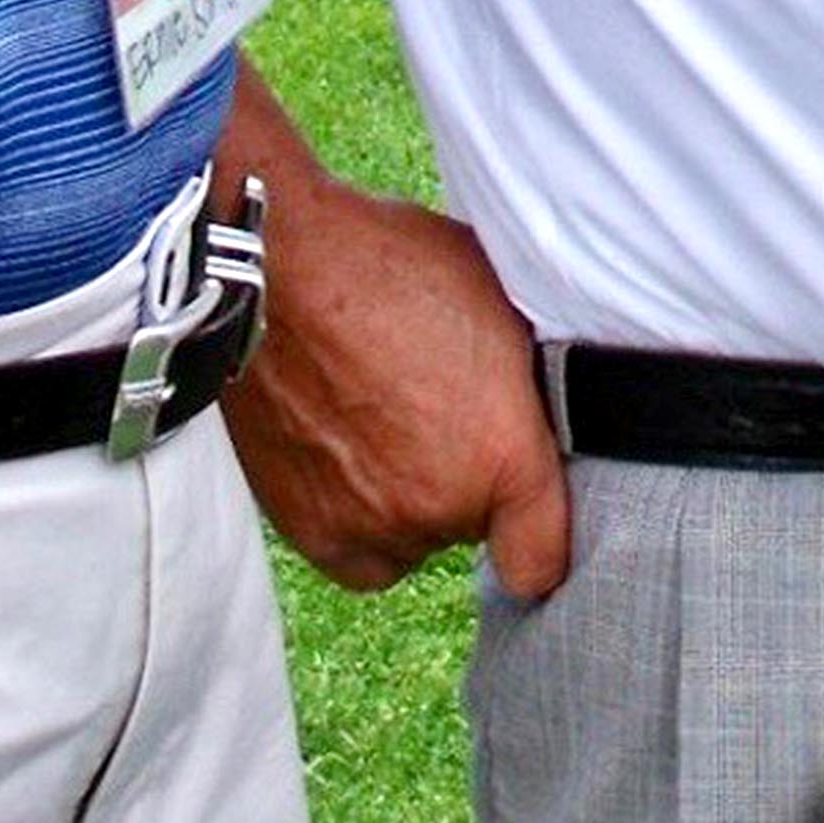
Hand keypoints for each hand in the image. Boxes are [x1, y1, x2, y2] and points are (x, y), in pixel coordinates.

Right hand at [226, 134, 569, 599]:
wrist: (274, 267)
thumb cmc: (388, 262)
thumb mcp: (500, 299)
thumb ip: (532, 381)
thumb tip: (549, 407)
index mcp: (504, 455)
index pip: (542, 560)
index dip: (539, 535)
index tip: (526, 507)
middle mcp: (442, 508)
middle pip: (469, 527)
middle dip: (462, 479)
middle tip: (431, 408)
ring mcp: (372, 526)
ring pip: (410, 540)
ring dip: (405, 499)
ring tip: (381, 422)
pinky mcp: (312, 530)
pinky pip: (356, 551)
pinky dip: (356, 516)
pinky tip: (348, 452)